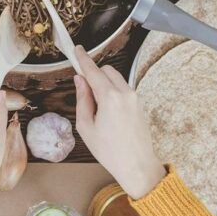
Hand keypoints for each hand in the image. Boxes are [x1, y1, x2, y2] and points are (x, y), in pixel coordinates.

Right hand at [71, 48, 164, 199]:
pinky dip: (113, 92)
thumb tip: (80, 80)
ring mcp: (135, 98)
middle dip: (94, 74)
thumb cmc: (109, 151)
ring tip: (96, 108)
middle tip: (84, 89)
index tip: (77, 49)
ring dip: (104, 83)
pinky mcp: (139, 104)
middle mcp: (125, 93)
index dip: (83, 59)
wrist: (137, 165)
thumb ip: (82, 99)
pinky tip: (107, 112)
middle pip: (107, 70)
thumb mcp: (86, 126)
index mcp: (109, 97)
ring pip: (116, 79)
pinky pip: (123, 89)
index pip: (93, 71)